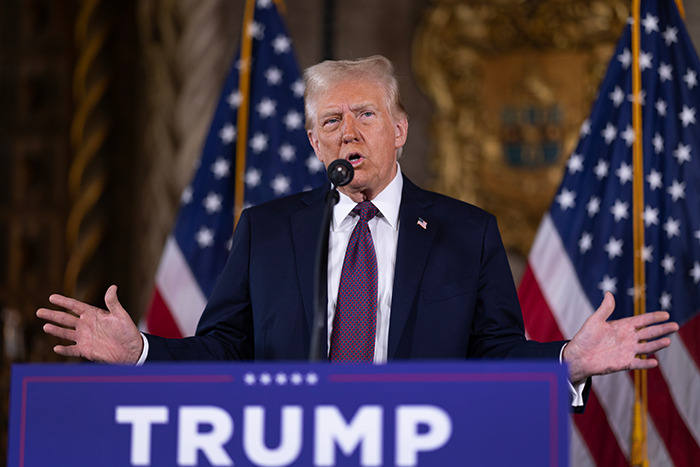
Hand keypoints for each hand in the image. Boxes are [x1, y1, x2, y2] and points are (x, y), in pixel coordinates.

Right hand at [36, 285, 142, 363]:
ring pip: (65, 333)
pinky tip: (56, 348)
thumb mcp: (120, 315)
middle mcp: (86, 325)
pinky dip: (64, 350)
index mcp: (93, 314)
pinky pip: (71, 350)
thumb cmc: (128, 331)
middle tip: (39, 311)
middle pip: (65, 319)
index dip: (63, 301)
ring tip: (45, 326)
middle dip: (52, 315)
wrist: (132, 350)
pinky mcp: (86, 350)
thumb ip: (113, 302)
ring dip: (55, 330)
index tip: (51, 297)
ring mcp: (84, 338)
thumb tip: (112, 287)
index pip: (75, 306)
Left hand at [563, 292, 678, 384]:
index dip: (653, 318)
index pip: (642, 321)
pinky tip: (654, 362)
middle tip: (675, 325)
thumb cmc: (585, 337)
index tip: (666, 314)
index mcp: (623, 326)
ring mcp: (627, 351)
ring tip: (668, 341)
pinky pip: (638, 363)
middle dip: (662, 329)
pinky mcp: (624, 363)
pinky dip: (646, 363)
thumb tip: (608, 293)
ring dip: (657, 345)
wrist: (578, 355)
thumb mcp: (595, 320)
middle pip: (649, 333)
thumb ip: (605, 309)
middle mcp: (628, 338)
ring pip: (647, 347)